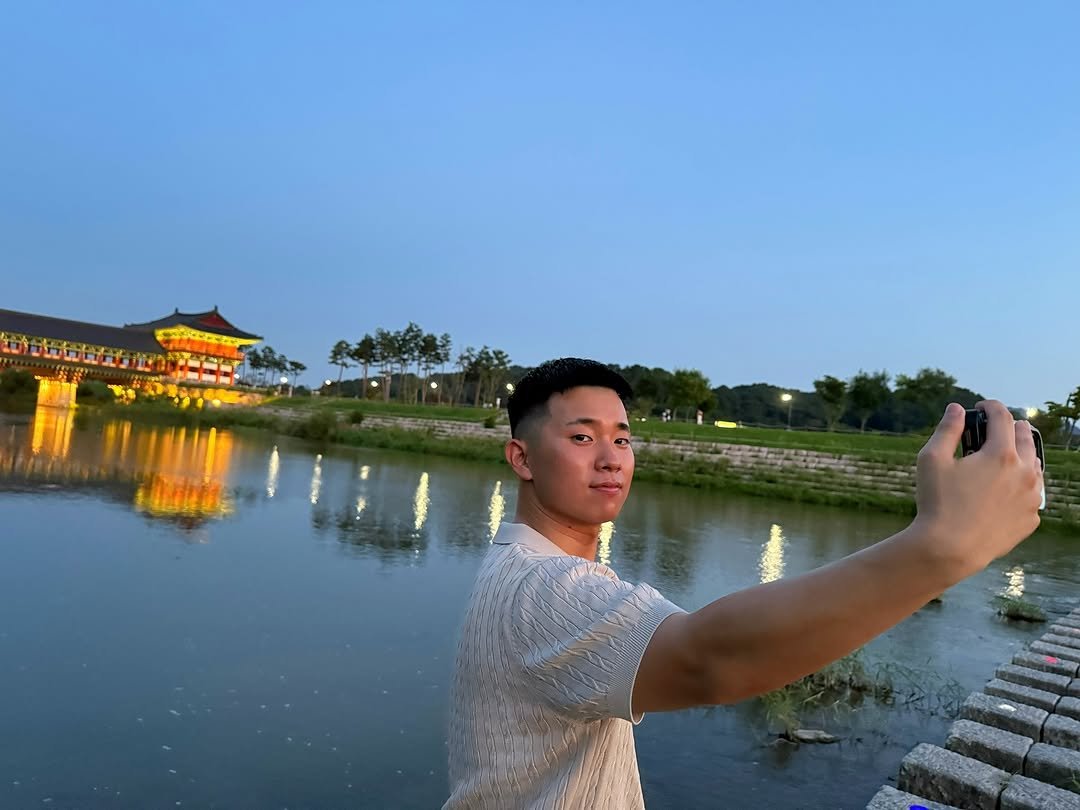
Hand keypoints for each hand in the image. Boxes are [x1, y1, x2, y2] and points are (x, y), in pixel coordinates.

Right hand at [912, 400, 1042, 578]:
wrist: (950, 549)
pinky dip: (1020, 486)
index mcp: (1001, 455)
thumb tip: (956, 409)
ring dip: (1019, 456)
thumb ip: (947, 429)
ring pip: (1034, 466)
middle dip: (1010, 427)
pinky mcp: (1031, 518)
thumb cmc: (937, 502)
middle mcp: (1025, 473)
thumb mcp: (932, 459)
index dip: (990, 406)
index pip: (1003, 417)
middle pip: (1026, 437)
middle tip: (995, 428)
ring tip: (1000, 459)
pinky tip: (1001, 491)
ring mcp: (1032, 498)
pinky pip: (1031, 494)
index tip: (981, 407)